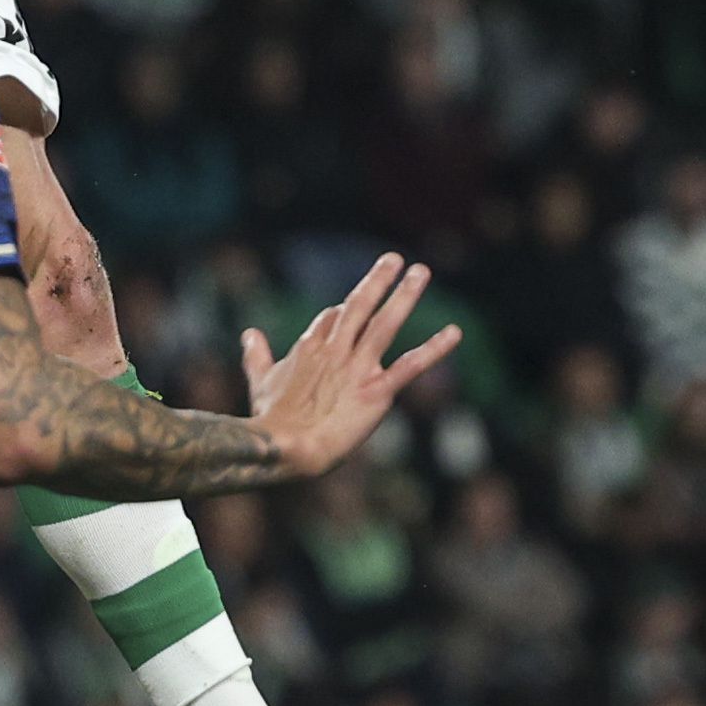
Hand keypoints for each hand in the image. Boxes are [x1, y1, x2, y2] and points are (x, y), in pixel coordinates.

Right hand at [239, 252, 461, 479]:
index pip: (333, 316)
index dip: (345, 310)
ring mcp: (357, 368)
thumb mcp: (261, 379)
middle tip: (395, 258)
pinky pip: (410, 366)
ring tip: (421, 272)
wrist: (285, 446)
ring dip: (404, 296)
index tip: (354, 308)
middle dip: (377, 280)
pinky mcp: (375, 391)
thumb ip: (257, 355)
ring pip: (384, 324)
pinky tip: (454, 332)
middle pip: (359, 304)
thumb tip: (250, 334)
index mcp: (310, 345)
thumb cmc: (271, 417)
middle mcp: (336, 349)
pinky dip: (434, 348)